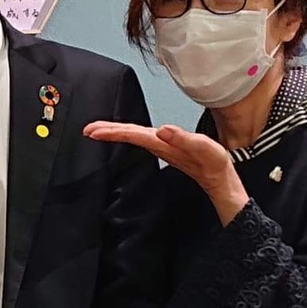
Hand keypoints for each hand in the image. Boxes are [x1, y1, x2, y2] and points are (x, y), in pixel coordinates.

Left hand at [83, 120, 250, 223]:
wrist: (219, 178)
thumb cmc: (212, 163)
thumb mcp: (200, 146)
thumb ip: (181, 138)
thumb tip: (162, 130)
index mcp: (161, 144)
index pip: (131, 134)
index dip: (111, 132)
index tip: (92, 131)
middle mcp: (158, 146)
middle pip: (127, 136)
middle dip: (106, 132)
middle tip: (87, 129)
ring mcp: (161, 148)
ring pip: (132, 137)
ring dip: (115, 133)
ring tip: (99, 130)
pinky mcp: (166, 148)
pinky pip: (141, 139)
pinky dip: (129, 134)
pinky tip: (125, 133)